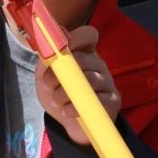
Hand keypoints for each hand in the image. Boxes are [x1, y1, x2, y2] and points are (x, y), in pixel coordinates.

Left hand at [35, 26, 120, 144]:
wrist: (68, 122)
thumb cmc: (58, 92)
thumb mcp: (46, 74)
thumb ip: (46, 58)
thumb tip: (46, 45)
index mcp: (83, 53)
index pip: (89, 35)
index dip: (78, 37)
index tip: (64, 45)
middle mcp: (98, 64)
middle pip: (85, 59)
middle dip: (62, 71)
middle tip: (48, 84)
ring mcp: (107, 82)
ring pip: (90, 79)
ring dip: (66, 91)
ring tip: (56, 100)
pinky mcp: (112, 101)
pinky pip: (98, 99)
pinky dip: (77, 106)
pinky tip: (67, 110)